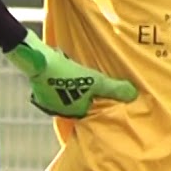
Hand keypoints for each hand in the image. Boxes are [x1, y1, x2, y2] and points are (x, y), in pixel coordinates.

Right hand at [4, 31, 138, 117]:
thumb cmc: (66, 74)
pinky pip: (58, 82)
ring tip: (86, 75)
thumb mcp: (95, 80)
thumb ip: (114, 89)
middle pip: (78, 102)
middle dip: (88, 95)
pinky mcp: (42, 82)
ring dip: (76, 85)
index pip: (89, 111)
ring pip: (68, 92)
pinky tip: (71, 67)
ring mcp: (48, 95)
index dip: (99, 104)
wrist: (36, 59)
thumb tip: (133, 95)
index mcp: (72, 112)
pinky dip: (65, 77)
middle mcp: (58, 108)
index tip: (108, 97)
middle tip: (98, 85)